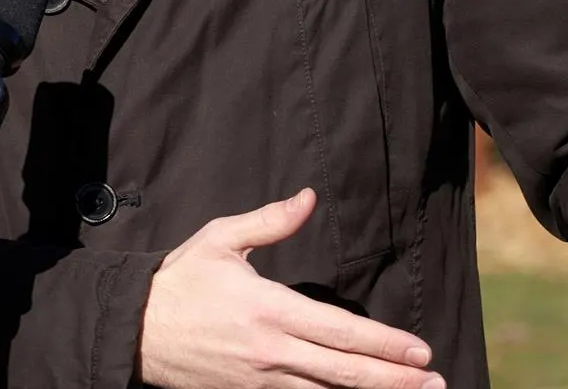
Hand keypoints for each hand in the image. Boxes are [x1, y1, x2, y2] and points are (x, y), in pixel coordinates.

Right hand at [139, 187, 444, 388]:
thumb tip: (308, 198)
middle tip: (435, 381)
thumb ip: (270, 221)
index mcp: (270, 310)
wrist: (132, 332)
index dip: (385, 345)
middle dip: (395, 380)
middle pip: (345, 373)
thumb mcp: (222, 240)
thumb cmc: (180, 281)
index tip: (419, 351)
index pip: (341, 333)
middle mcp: (272, 352)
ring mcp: (261, 381)